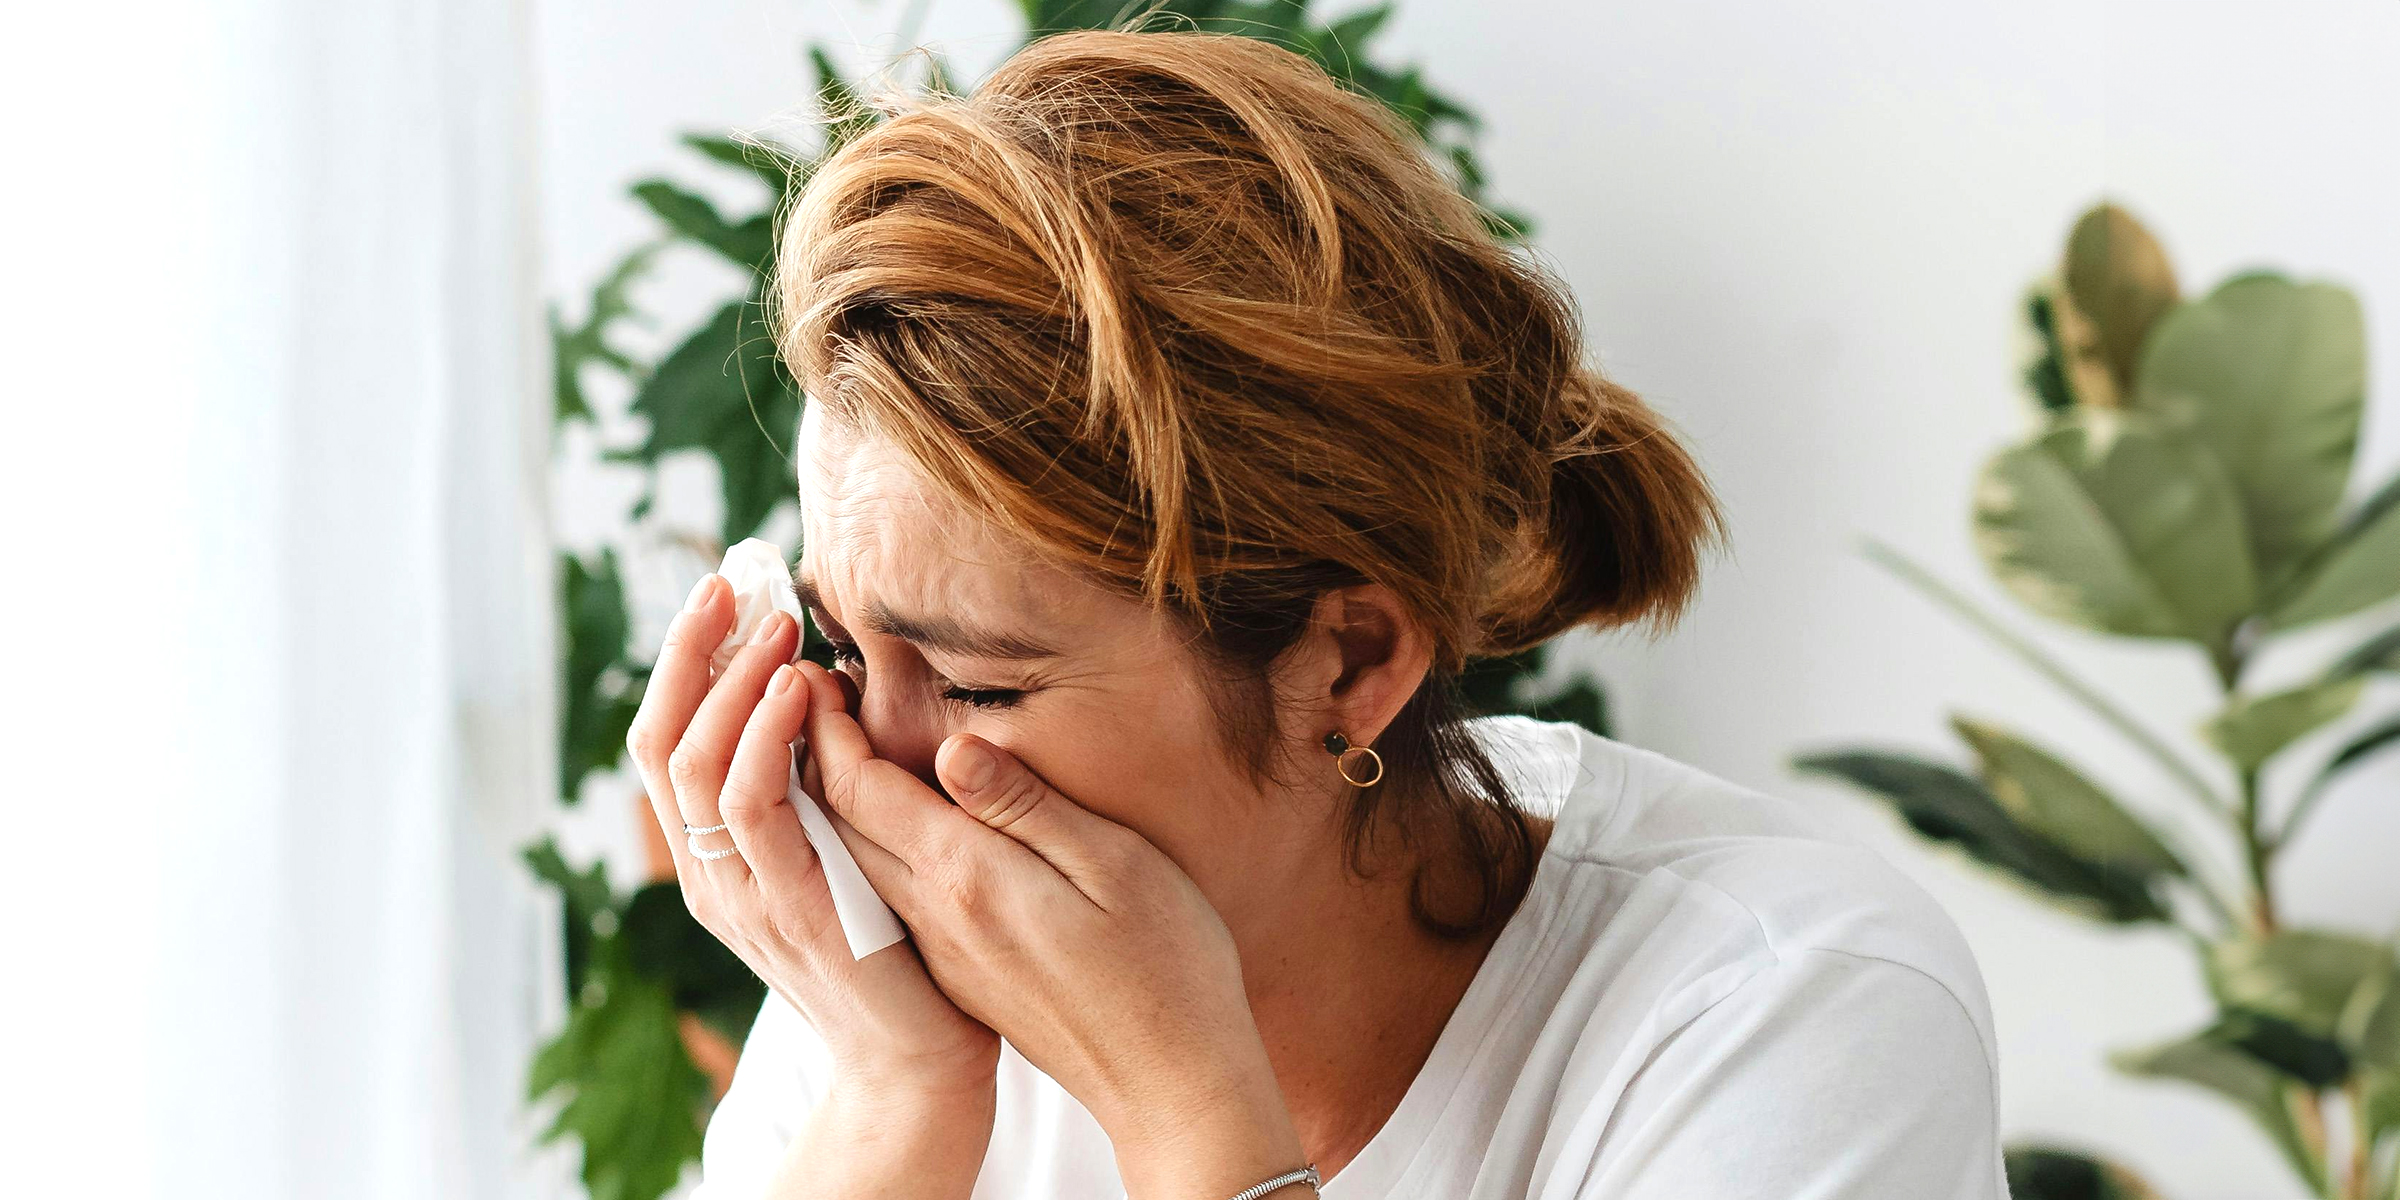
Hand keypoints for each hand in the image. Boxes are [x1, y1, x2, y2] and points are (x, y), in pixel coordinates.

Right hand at [625, 574, 999, 1101]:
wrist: (918, 1063)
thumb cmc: (897, 950)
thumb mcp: (846, 854)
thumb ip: (821, 792)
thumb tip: (823, 694)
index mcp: (715, 860)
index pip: (664, 742)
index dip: (682, 662)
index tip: (720, 591)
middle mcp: (712, 877)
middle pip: (660, 743)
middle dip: (691, 654)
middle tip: (735, 585)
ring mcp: (743, 897)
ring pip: (697, 768)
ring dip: (733, 685)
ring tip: (778, 626)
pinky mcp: (791, 911)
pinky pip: (755, 812)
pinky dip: (768, 741)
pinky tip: (796, 693)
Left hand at [795, 660, 1306, 1197]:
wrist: (1171, 1084)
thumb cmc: (1167, 965)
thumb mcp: (1115, 865)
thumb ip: (1029, 806)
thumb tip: (956, 747)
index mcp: (969, 879)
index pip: (863, 791)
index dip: (830, 726)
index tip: (816, 670)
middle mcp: (937, 919)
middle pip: (839, 827)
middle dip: (812, 755)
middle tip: (804, 691)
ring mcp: (944, 953)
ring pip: (855, 864)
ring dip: (831, 802)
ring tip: (830, 741)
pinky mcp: (961, 975)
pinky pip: (885, 896)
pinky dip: (864, 847)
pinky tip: (886, 820)